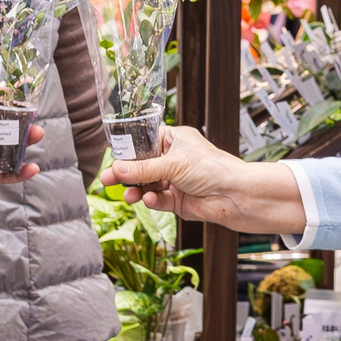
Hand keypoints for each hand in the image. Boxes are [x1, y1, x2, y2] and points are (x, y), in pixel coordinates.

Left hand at [0, 91, 42, 198]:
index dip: (12, 94)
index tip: (29, 88)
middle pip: (8, 124)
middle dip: (24, 121)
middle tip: (34, 119)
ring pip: (9, 147)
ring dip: (24, 143)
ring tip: (35, 137)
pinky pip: (2, 173)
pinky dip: (17, 173)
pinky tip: (30, 169)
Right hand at [105, 125, 305, 234]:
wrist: (234, 195)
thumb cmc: (212, 168)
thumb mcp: (173, 164)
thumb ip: (143, 168)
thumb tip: (116, 169)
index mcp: (174, 140)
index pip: (144, 142)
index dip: (128, 150)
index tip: (112, 157)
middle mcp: (173, 159)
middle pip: (142, 166)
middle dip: (126, 173)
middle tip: (107, 180)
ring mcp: (175, 180)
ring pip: (146, 184)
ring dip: (136, 189)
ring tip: (128, 195)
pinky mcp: (177, 200)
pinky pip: (157, 199)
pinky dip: (152, 200)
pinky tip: (149, 200)